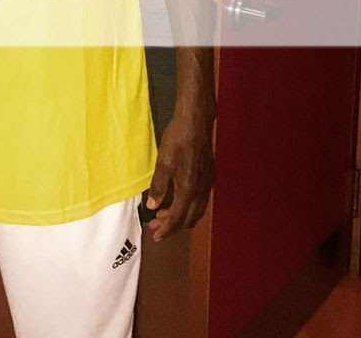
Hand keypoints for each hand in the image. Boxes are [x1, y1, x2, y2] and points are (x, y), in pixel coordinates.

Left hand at [145, 110, 214, 241]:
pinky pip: (200, 201)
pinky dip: (188, 207)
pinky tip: (177, 200)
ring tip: (163, 215)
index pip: (177, 218)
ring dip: (180, 217)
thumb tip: (152, 206)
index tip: (156, 236)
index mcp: (188, 189)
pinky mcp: (208, 177)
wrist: (196, 123)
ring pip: (196, 211)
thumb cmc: (177, 140)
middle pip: (188, 218)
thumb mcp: (163, 162)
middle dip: (172, 226)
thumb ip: (158, 186)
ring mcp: (207, 184)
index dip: (166, 229)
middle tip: (156, 226)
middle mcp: (201, 191)